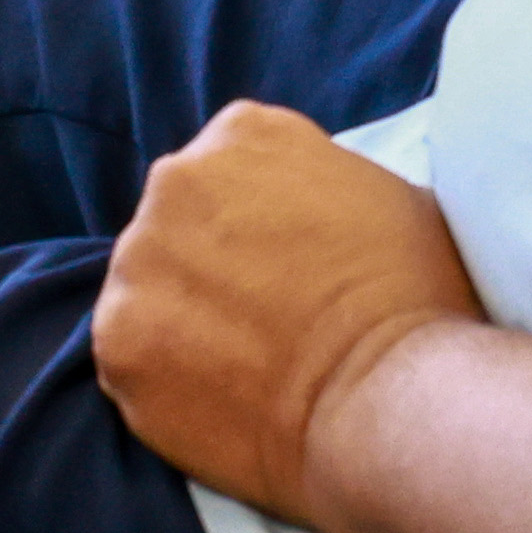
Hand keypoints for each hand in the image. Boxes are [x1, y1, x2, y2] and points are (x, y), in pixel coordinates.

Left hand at [91, 103, 492, 522]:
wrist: (389, 399)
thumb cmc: (414, 298)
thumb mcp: (387, 195)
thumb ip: (322, 183)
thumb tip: (310, 213)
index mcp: (244, 133)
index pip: (231, 165)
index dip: (258, 221)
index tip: (287, 265)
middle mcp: (176, 180)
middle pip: (179, 220)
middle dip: (209, 264)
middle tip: (263, 319)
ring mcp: (137, 259)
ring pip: (147, 286)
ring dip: (179, 319)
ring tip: (240, 366)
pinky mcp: (116, 338)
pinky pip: (131, 354)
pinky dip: (164, 378)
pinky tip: (216, 400)